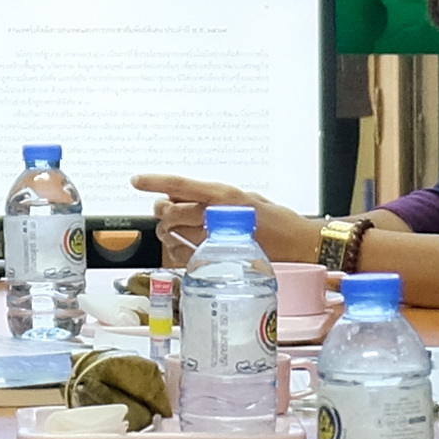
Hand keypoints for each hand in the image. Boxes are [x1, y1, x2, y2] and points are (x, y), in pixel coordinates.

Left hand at [128, 177, 307, 261]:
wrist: (301, 245)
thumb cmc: (277, 221)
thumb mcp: (247, 199)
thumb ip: (217, 199)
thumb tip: (186, 197)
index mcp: (224, 194)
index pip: (181, 185)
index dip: (155, 182)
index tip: (137, 180)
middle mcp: (219, 213)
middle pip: (172, 211)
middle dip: (162, 214)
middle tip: (163, 215)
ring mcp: (218, 237)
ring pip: (176, 235)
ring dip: (168, 234)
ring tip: (171, 233)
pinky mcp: (221, 258)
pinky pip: (187, 257)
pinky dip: (179, 253)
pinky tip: (183, 250)